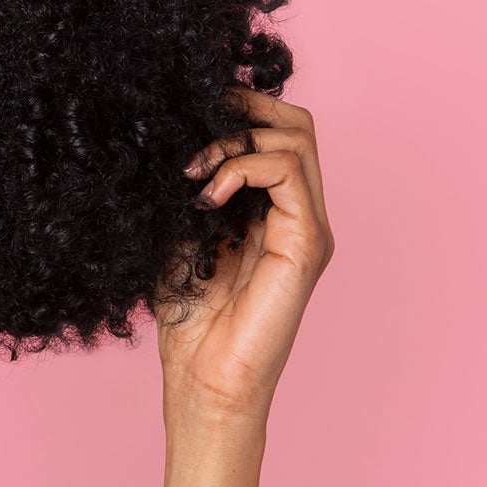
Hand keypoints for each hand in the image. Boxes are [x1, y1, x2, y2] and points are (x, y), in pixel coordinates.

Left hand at [157, 87, 333, 430]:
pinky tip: (208, 193)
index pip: (276, 133)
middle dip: (245, 107)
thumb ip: (196, 187)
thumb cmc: (191, 320)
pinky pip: (287, 172)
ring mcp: (308, 228)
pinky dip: (243, 166)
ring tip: (198, 171)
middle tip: (197, 121)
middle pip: (296, 124)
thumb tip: (178, 131)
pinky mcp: (308, 243)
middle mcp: (299, 215)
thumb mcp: (182, 233)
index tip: (189, 111)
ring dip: (238, 137)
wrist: (203, 380)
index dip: (239, 107)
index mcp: (274, 213)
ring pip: (296, 137)